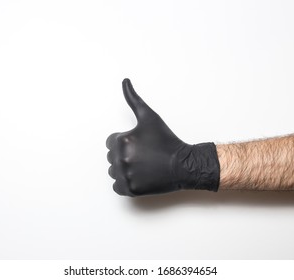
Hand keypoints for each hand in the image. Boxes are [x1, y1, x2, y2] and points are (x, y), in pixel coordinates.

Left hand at [106, 79, 219, 195]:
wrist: (183, 164)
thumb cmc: (166, 140)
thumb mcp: (149, 116)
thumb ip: (133, 98)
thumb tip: (124, 80)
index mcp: (121, 140)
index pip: (111, 142)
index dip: (126, 142)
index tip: (140, 144)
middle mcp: (120, 158)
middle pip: (112, 157)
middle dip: (126, 155)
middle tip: (145, 155)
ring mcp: (125, 175)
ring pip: (114, 172)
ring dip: (125, 170)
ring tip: (144, 166)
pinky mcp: (129, 189)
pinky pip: (117, 186)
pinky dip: (127, 183)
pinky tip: (141, 177)